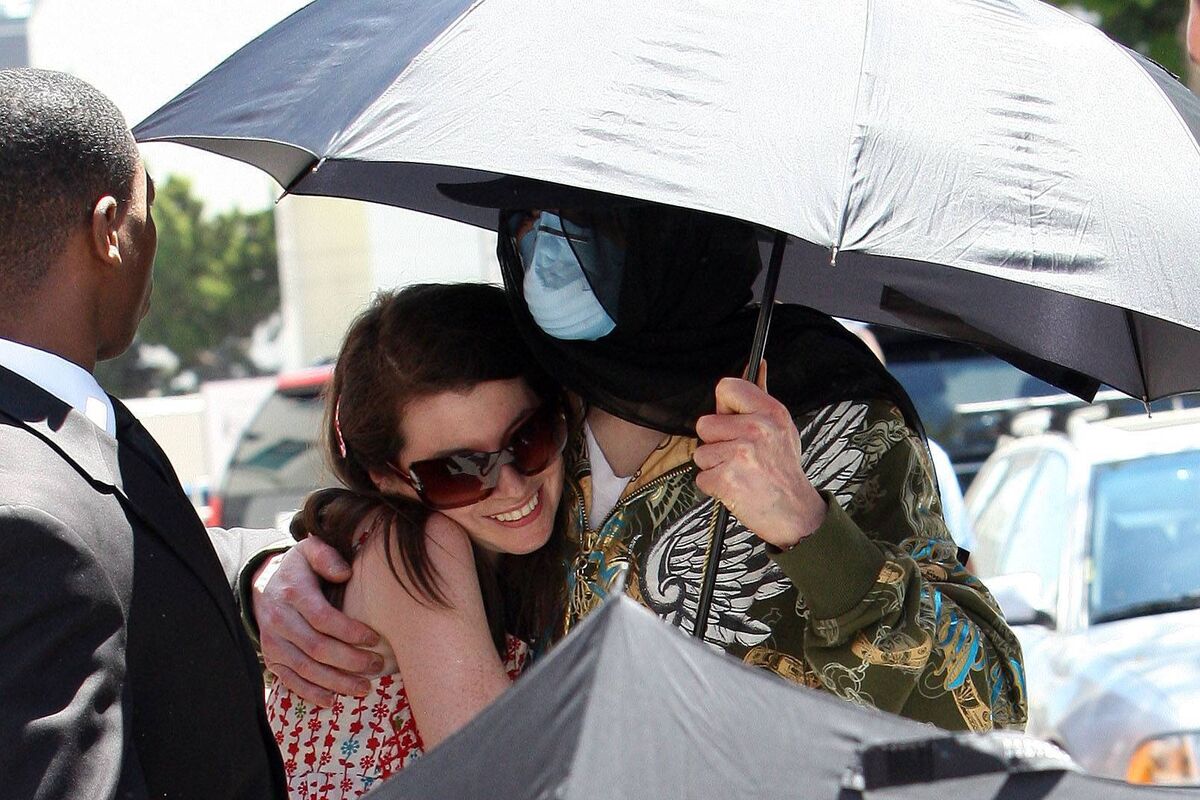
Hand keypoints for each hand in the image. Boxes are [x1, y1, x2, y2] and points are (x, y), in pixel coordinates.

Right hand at [253, 536, 387, 705]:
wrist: (263, 584)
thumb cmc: (299, 569)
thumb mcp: (310, 550)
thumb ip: (327, 556)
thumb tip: (346, 573)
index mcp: (293, 594)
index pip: (323, 619)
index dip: (351, 632)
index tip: (375, 639)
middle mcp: (279, 621)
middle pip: (317, 648)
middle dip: (350, 661)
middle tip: (377, 666)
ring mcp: (273, 643)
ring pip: (306, 670)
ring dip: (337, 682)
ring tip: (364, 687)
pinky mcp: (272, 659)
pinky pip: (290, 681)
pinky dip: (311, 694)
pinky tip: (333, 700)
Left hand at [693, 361, 826, 548]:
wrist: (795, 513)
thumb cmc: (783, 470)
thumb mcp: (781, 427)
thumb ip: (762, 396)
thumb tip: (757, 364)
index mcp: (770, 412)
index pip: (726, 387)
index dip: (723, 406)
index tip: (732, 421)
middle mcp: (756, 429)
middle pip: (705, 424)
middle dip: (715, 442)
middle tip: (739, 456)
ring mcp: (740, 454)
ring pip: (700, 453)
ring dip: (714, 466)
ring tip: (739, 473)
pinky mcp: (726, 478)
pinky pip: (701, 477)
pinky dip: (714, 486)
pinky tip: (735, 487)